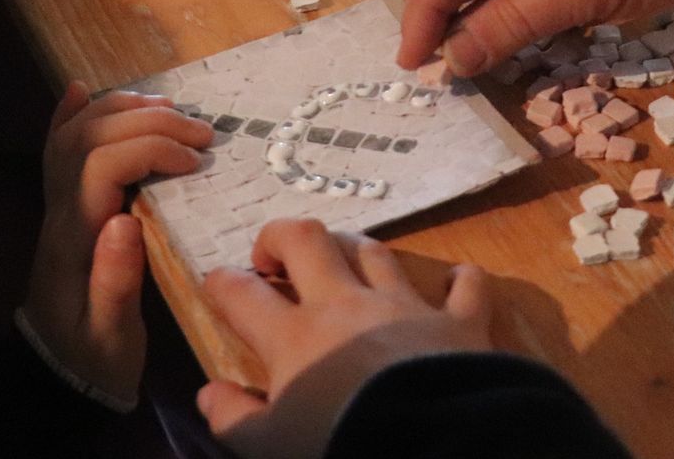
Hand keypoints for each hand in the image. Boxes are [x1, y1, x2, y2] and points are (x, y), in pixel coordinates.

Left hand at [23, 85, 214, 405]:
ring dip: (121, 110)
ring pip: (75, 134)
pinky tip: (82, 91)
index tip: (195, 161)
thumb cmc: (93, 358)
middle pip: (90, 136)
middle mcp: (59, 211)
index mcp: (74, 237)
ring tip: (170, 110)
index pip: (101, 163)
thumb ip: (116, 280)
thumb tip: (125, 219)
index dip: (151, 147)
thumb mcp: (112, 335)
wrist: (55, 375)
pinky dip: (70, 115)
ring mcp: (56, 206)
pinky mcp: (64, 209)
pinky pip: (57, 150)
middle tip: (201, 132)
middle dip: (147, 121)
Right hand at [197, 221, 491, 458]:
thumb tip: (209, 393)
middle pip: (307, 241)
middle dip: (282, 235)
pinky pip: (464, 286)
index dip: (222, 283)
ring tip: (343, 260)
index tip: (215, 283)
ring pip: (373, 251)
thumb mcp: (269, 446)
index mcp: (295, 336)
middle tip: (273, 255)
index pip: (244, 295)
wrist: (427, 444)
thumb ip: (235, 418)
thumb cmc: (339, 443)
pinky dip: (459, 280)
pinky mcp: (458, 320)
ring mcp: (404, 306)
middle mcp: (346, 305)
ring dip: (354, 249)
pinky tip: (453, 280)